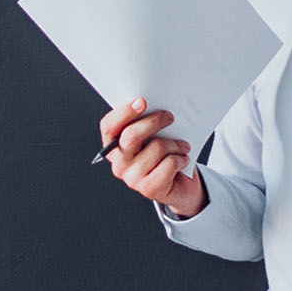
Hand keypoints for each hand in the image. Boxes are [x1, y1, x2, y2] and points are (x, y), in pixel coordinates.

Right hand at [98, 97, 205, 217]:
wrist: (178, 184)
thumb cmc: (163, 154)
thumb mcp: (151, 135)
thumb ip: (146, 121)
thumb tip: (156, 104)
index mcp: (113, 146)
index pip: (109, 127)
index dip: (124, 112)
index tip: (142, 101)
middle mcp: (119, 163)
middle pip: (131, 136)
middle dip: (154, 122)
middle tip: (170, 117)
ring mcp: (132, 178)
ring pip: (156, 147)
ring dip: (175, 144)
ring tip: (182, 145)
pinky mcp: (149, 188)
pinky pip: (169, 164)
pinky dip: (181, 158)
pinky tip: (182, 159)